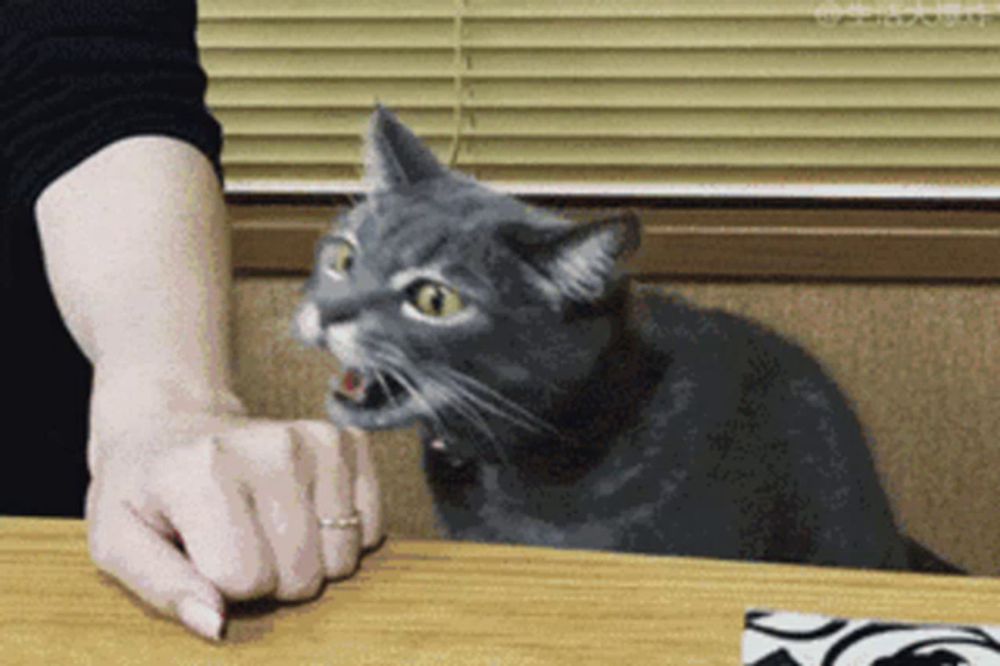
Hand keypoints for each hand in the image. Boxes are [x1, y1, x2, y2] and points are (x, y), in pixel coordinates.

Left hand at [84, 385, 382, 640]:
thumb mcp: (119, 543)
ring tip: (267, 527)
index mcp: (203, 471)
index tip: (202, 553)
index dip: (222, 585)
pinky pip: (372, 530)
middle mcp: (270, 448)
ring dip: (308, 560)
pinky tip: (302, 511)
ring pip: (341, 558)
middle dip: (270, 578)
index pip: (245, 579)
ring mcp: (316, 441)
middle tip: (236, 541)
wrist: (173, 423)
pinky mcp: (347, 441)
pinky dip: (341, 536)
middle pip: (300, 575)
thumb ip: (163, 588)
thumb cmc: (146, 491)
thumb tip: (217, 625)